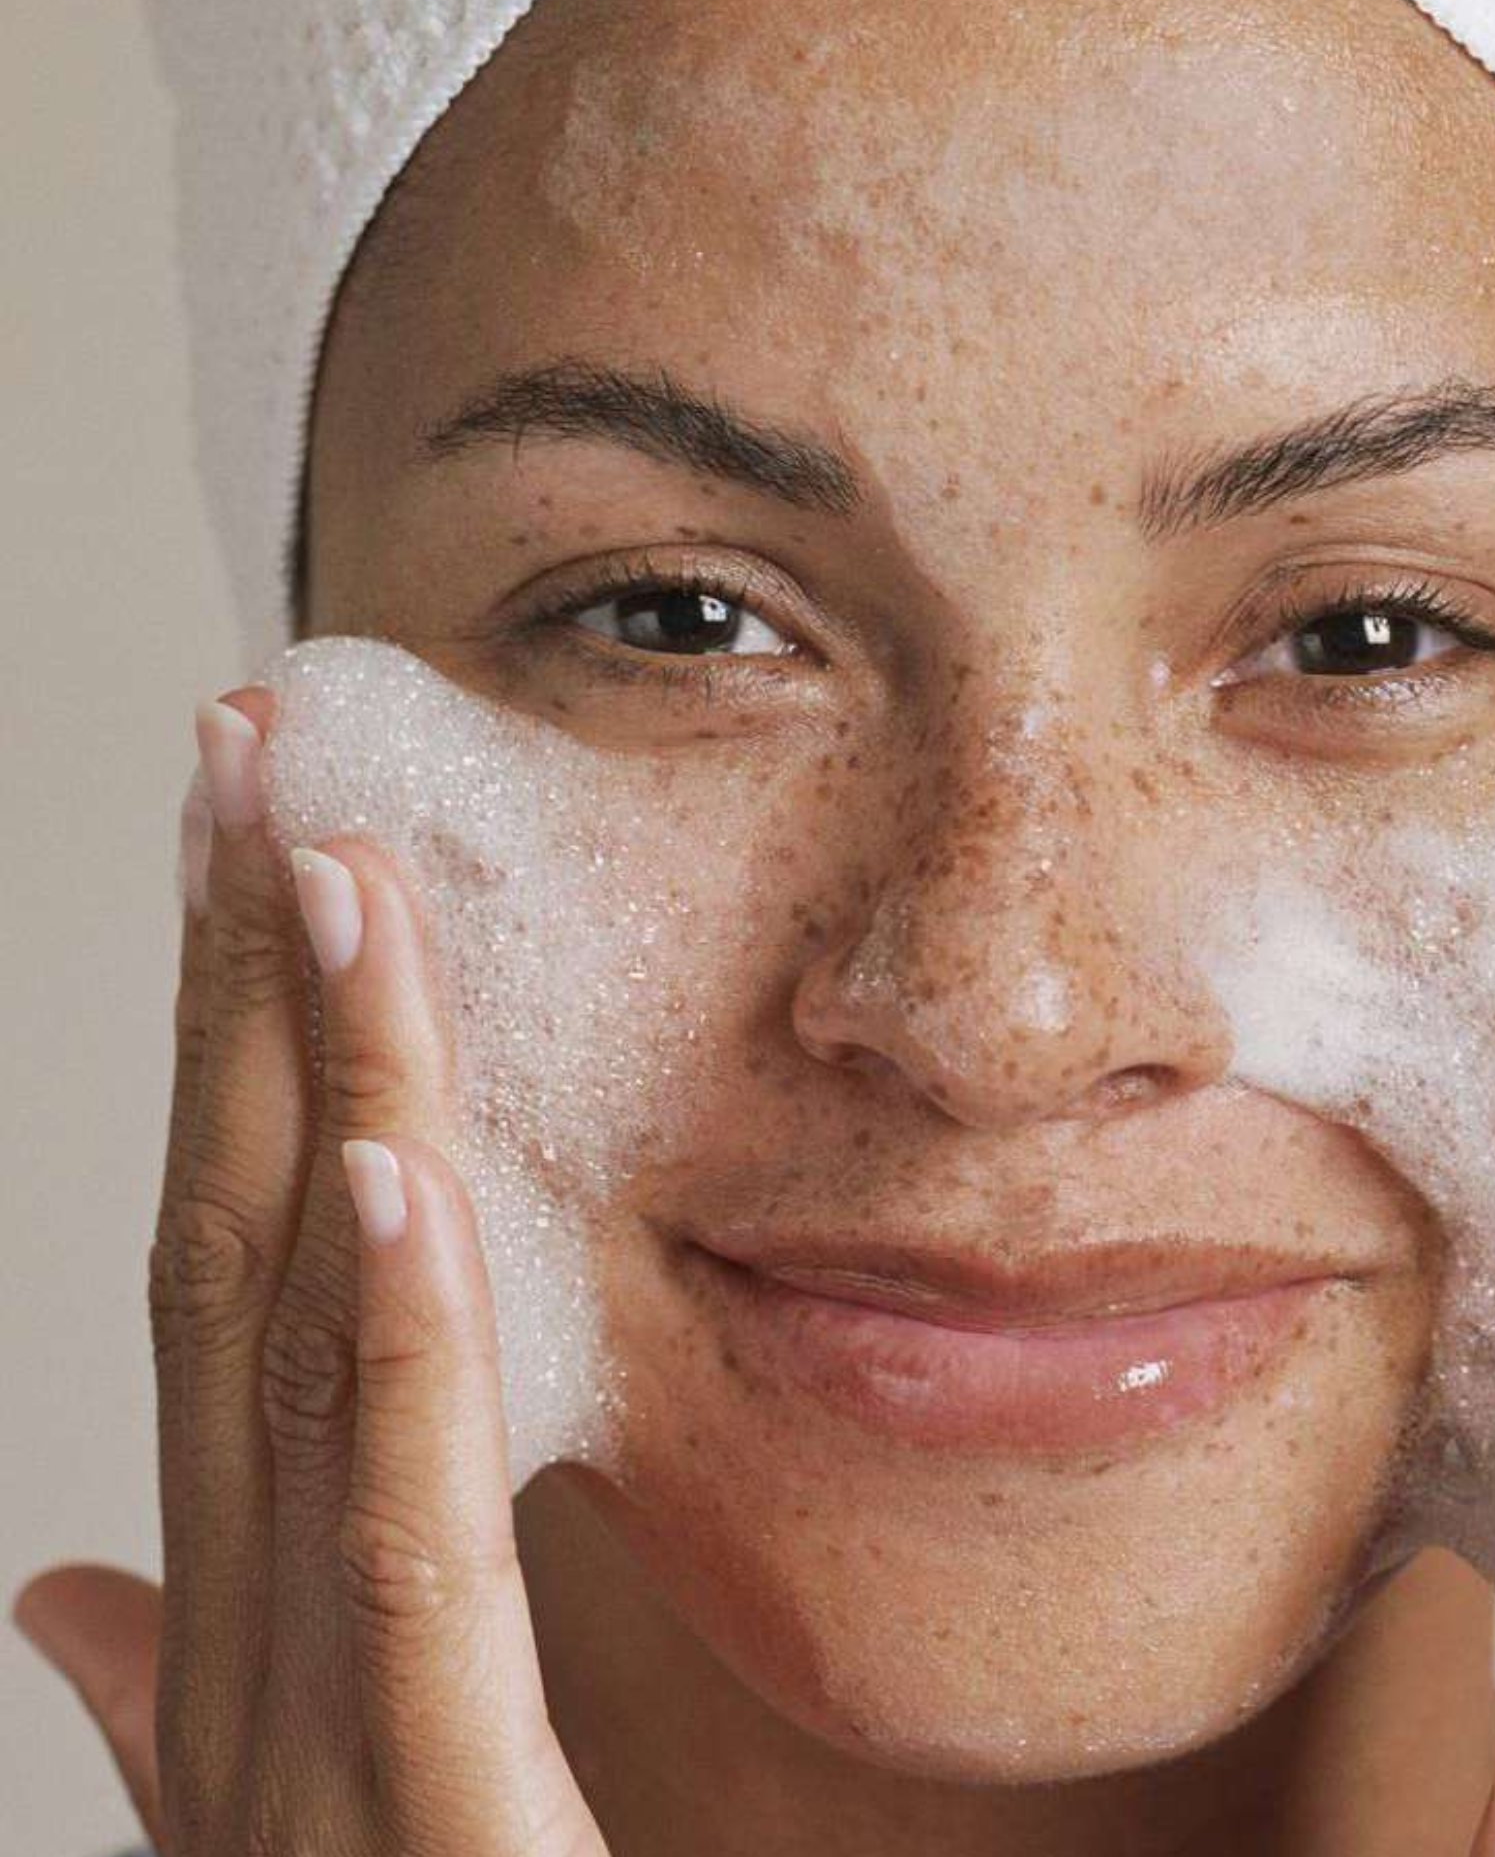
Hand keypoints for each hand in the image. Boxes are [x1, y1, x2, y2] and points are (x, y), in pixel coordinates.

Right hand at [12, 690, 608, 1856]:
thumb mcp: (309, 1820)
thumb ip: (180, 1692)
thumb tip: (61, 1582)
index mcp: (242, 1624)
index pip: (217, 1276)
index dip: (215, 1056)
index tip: (238, 855)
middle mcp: (244, 1645)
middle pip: (231, 1251)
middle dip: (234, 994)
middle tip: (254, 753)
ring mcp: (314, 1727)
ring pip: (296, 1346)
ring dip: (301, 1088)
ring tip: (313, 858)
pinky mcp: (425, 1806)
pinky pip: (401, 1537)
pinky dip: (380, 1342)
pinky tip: (383, 1165)